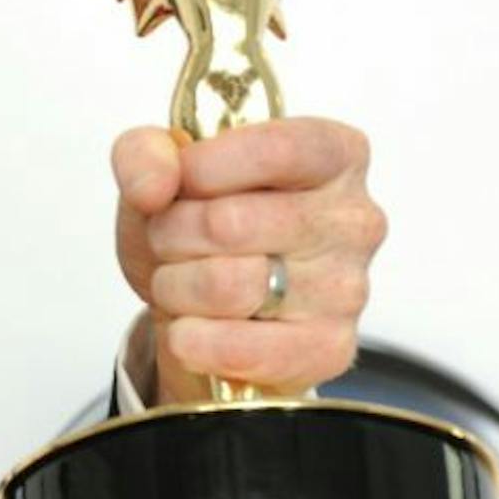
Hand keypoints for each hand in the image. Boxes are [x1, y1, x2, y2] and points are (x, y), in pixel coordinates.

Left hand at [112, 118, 385, 404]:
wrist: (199, 304)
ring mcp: (348, 288)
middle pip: (230, 223)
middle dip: (171, 234)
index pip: (274, 150)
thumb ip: (144, 152)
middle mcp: (354, 220)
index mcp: (332, 155)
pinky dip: (193, 340)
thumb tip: (154, 185)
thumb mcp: (159, 172)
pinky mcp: (329, 348)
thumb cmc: (195, 224)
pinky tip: (191, 328)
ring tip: (183, 280)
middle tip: (171, 239)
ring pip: (227, 286)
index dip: (204, 168)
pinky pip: (240, 348)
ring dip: (176, 286)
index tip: (179, 182)